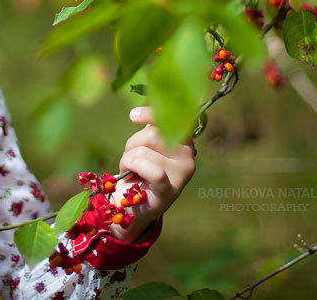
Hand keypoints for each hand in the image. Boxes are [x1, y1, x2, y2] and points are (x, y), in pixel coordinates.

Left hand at [107, 106, 196, 242]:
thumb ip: (151, 129)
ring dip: (128, 159)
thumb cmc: (140, 170)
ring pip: (145, 152)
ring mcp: (181, 173)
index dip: (153, 114)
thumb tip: (143, 113)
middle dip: (133, 144)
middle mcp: (188, 155)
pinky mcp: (170, 190)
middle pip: (153, 134)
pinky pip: (152, 171)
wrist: (134, 205)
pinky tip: (128, 173)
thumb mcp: (147, 145)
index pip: (173, 118)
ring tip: (129, 171)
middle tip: (128, 159)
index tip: (133, 115)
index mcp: (184, 140)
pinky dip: (135, 168)